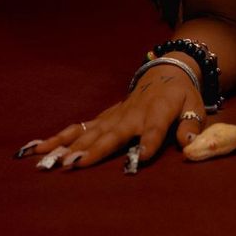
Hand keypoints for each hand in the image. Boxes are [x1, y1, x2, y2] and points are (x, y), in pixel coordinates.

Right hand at [13, 67, 206, 172]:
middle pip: (113, 133)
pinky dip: (61, 137)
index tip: (141, 157)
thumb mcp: (195, 105)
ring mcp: (115, 115)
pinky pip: (82, 127)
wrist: (166, 71)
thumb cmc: (181, 94)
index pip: (154, 128)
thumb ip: (192, 124)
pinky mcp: (104, 116)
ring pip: (90, 131)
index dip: (148, 141)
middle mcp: (132, 113)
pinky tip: (41, 147)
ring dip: (70, 146)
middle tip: (75, 164)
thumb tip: (190, 144)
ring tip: (51, 161)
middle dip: (95, 149)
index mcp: (158, 110)